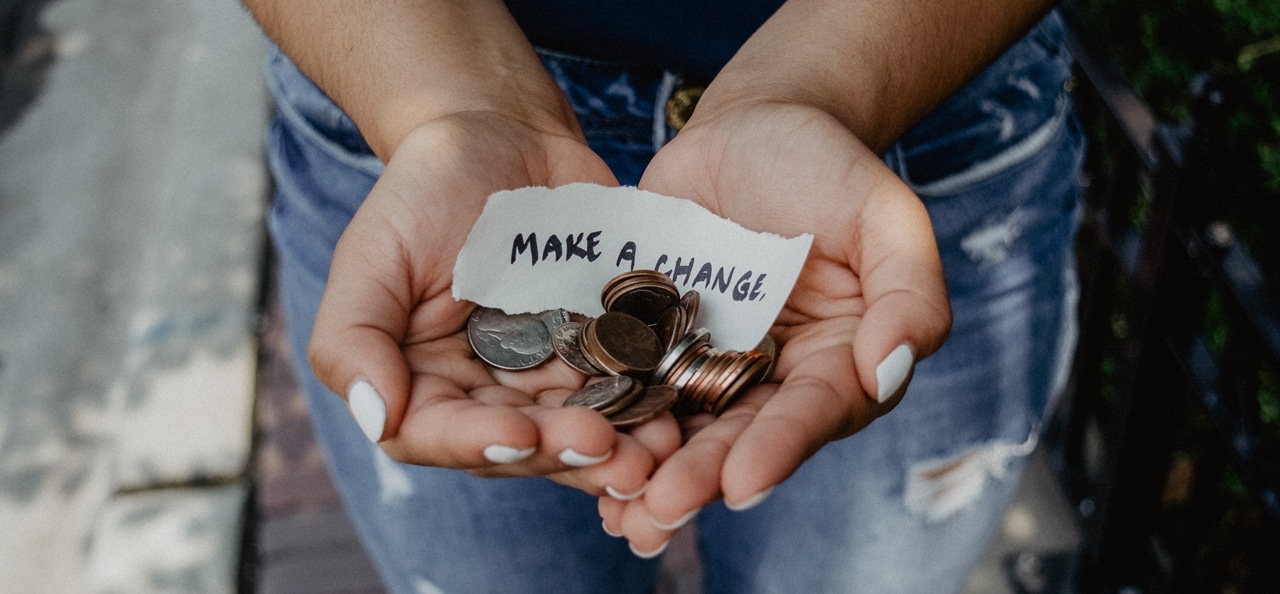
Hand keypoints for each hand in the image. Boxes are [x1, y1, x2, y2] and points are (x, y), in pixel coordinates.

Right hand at [307, 112, 680, 495]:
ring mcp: (549, 376)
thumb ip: (353, 338)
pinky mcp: (602, 351)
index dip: (479, 443)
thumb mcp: (372, 254)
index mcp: (422, 383)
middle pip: (522, 445)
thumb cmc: (424, 190)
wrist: (502, 134)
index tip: (521, 435)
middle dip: (565, 452)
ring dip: (620, 448)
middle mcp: (486, 394)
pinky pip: (628, 388)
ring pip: (581, 430)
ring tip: (657, 450)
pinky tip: (678, 413)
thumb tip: (376, 417)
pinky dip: (651, 406)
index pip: (439, 434)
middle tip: (610, 449)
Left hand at [600, 102, 951, 552]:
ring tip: (617, 511)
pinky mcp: (653, 340)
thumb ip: (908, 292)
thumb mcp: (886, 215)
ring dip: (649, 471)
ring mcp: (708, 362)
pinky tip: (575, 454)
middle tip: (660, 510)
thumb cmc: (829, 166)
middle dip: (701, 477)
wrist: (753, 126)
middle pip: (739, 436)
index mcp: (837, 361)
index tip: (742, 482)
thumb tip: (890, 371)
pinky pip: (629, 384)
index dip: (779, 448)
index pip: (813, 412)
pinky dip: (607, 420)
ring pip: (680, 427)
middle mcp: (773, 378)